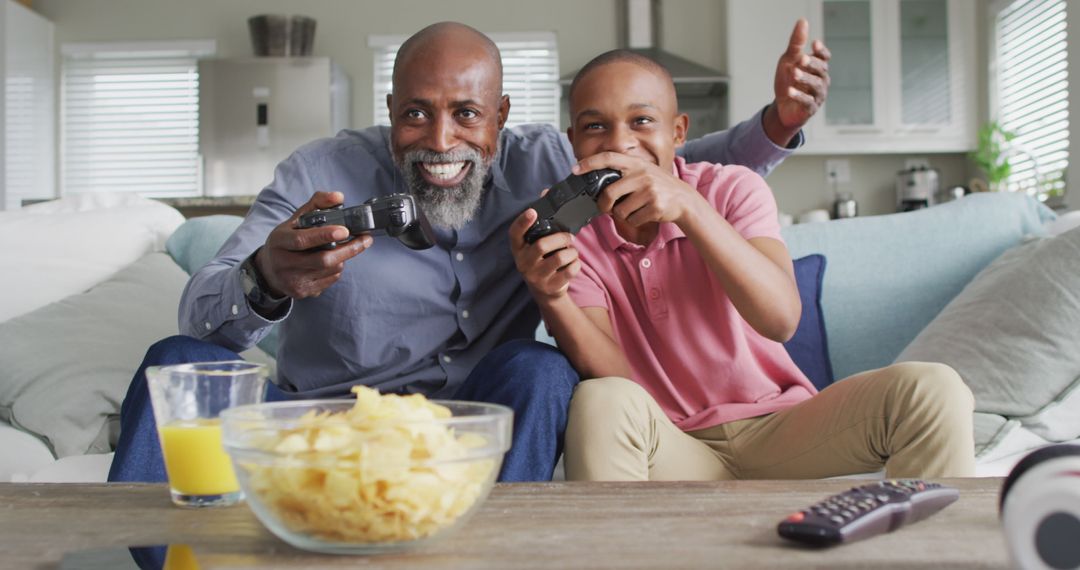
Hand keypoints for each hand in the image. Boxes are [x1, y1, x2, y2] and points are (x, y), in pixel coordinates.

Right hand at [254, 191, 373, 298]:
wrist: (269, 271)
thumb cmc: (286, 241)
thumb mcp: (295, 220)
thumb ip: (316, 205)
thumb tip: (339, 197)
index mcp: (280, 241)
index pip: (302, 239)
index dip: (324, 235)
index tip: (345, 230)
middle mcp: (284, 263)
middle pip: (323, 260)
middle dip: (348, 249)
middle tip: (365, 239)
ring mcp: (293, 280)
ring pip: (330, 270)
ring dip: (342, 257)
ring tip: (342, 248)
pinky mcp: (302, 292)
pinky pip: (329, 280)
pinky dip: (336, 269)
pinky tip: (332, 261)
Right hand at [509, 199, 580, 300]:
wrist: (546, 292)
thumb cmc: (542, 261)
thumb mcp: (537, 244)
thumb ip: (542, 221)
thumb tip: (546, 191)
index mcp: (518, 249)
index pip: (515, 234)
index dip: (522, 222)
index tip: (533, 211)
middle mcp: (523, 263)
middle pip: (542, 246)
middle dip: (561, 238)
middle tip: (569, 236)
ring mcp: (536, 277)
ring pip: (560, 258)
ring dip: (571, 251)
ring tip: (572, 251)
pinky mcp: (551, 287)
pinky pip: (570, 271)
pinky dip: (576, 264)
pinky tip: (573, 263)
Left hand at [573, 153, 704, 227]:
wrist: (684, 199)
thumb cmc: (658, 186)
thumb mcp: (644, 171)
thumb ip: (624, 173)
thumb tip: (598, 185)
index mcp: (636, 164)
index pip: (609, 158)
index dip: (590, 163)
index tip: (575, 169)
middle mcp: (642, 175)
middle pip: (609, 193)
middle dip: (604, 205)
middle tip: (606, 208)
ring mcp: (649, 191)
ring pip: (620, 211)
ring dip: (623, 215)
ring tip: (635, 209)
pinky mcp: (655, 207)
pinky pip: (632, 220)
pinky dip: (634, 221)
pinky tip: (644, 214)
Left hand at [766, 18, 830, 145]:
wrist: (782, 107)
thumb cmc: (788, 81)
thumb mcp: (788, 60)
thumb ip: (796, 44)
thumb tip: (802, 21)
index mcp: (817, 68)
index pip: (824, 58)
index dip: (822, 51)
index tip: (814, 44)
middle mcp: (821, 80)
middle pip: (821, 70)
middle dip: (812, 64)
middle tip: (802, 59)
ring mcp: (817, 95)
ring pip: (816, 85)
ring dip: (805, 79)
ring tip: (794, 74)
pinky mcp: (810, 109)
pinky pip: (808, 101)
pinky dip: (799, 96)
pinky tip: (790, 91)